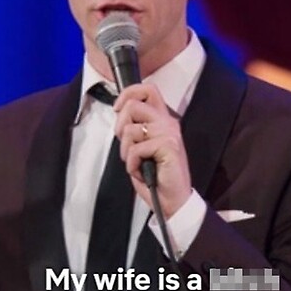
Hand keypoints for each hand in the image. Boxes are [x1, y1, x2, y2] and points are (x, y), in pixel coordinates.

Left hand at [114, 83, 191, 217]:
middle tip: (126, 146)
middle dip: (119, 127)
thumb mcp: (142, 146)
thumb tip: (119, 113)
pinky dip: (132, 164)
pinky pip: (136, 149)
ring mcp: (170, 133)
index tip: (117, 109)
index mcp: (162, 119)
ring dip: (126, 151)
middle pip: (133, 105)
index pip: (148, 90)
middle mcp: (168, 122)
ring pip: (130, 130)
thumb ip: (135, 128)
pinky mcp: (169, 146)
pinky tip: (142, 171)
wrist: (173, 200)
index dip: (128, 93)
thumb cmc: (156, 175)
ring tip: (136, 162)